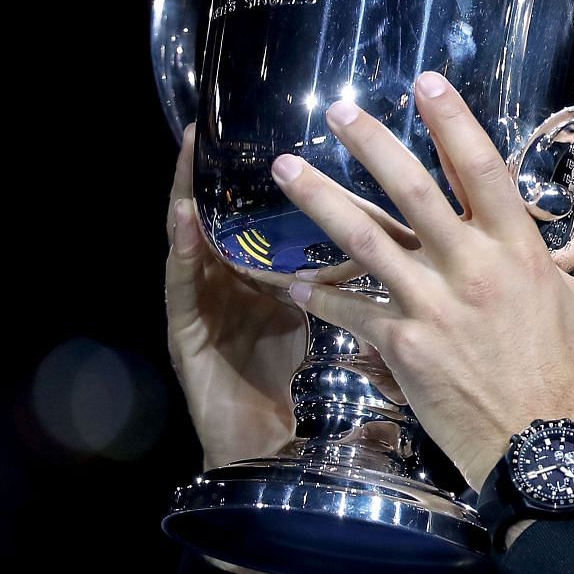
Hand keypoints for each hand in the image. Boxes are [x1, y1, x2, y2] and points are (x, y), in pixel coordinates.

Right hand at [164, 125, 309, 470]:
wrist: (268, 446)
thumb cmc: (293, 381)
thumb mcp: (321, 315)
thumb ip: (342, 278)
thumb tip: (392, 238)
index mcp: (259, 276)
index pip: (253, 217)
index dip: (252, 178)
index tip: (260, 132)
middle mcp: (225, 284)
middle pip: (217, 221)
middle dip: (209, 175)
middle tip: (205, 127)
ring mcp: (201, 307)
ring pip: (191, 244)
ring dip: (187, 199)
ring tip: (187, 155)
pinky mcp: (186, 335)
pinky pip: (182, 287)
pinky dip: (182, 251)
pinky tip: (184, 220)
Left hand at [261, 71, 573, 488]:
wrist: (536, 448)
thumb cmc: (567, 375)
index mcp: (518, 252)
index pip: (481, 169)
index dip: (451, 121)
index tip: (425, 83)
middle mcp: (470, 269)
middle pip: (411, 191)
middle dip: (370, 144)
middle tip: (335, 109)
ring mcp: (430, 306)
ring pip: (365, 240)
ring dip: (321, 201)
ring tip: (285, 169)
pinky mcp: (401, 345)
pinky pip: (351, 312)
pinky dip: (318, 296)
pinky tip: (288, 278)